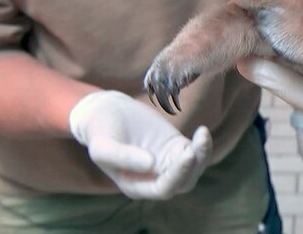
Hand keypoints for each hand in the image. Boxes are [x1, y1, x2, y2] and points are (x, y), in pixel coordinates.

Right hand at [69, 90, 211, 199]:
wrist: (106, 113)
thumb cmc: (100, 133)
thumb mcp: (102, 147)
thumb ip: (122, 157)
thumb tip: (151, 165)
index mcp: (137, 186)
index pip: (164, 189)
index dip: (177, 176)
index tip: (186, 154)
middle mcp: (155, 179)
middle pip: (183, 182)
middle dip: (193, 167)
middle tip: (195, 145)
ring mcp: (167, 163)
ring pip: (193, 168)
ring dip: (202, 155)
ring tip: (202, 135)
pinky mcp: (175, 147)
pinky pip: (195, 152)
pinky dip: (202, 145)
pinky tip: (202, 131)